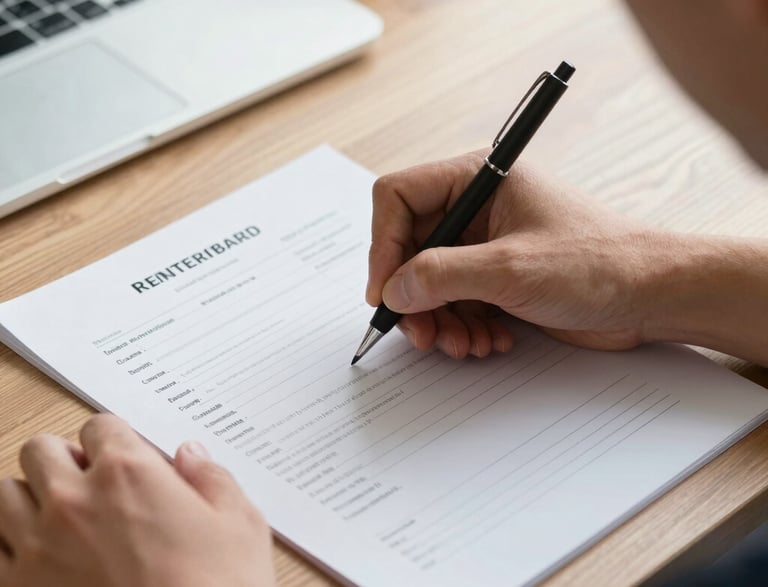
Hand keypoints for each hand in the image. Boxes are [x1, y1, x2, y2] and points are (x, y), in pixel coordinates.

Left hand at [0, 414, 275, 586]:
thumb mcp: (240, 525)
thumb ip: (212, 478)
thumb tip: (192, 455)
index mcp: (129, 474)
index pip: (101, 426)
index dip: (115, 439)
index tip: (124, 457)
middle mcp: (74, 502)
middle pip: (41, 450)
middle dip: (64, 460)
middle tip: (88, 481)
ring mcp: (39, 548)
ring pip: (4, 494)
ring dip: (29, 497)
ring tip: (58, 516)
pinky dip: (11, 546)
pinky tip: (41, 557)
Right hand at [366, 151, 673, 356]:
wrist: (652, 297)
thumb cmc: (599, 263)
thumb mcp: (510, 268)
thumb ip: (441, 275)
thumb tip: (392, 290)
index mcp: (478, 177)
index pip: (399, 198)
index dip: (383, 245)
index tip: (383, 291)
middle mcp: (477, 207)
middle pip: (410, 248)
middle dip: (413, 296)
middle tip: (421, 333)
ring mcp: (486, 244)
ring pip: (430, 282)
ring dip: (439, 319)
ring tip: (463, 344)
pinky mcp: (498, 277)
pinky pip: (456, 302)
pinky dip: (463, 327)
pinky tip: (489, 342)